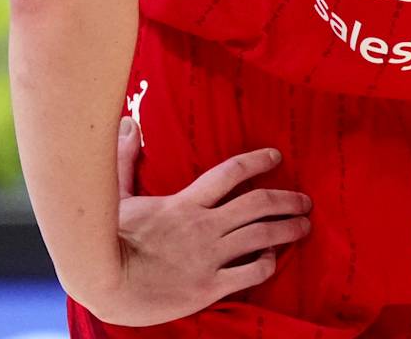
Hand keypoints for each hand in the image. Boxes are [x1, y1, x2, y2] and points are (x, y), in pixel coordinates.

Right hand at [90, 118, 312, 326]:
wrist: (105, 284)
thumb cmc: (107, 241)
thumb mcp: (116, 196)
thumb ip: (125, 160)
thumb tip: (126, 123)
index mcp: (185, 203)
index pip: (230, 173)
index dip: (257, 161)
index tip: (277, 156)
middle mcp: (204, 226)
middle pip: (257, 204)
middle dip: (286, 200)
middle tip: (306, 200)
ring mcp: (208, 257)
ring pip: (261, 236)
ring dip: (287, 229)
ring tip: (304, 225)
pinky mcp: (207, 287)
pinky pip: (248, 273)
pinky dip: (266, 264)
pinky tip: (273, 260)